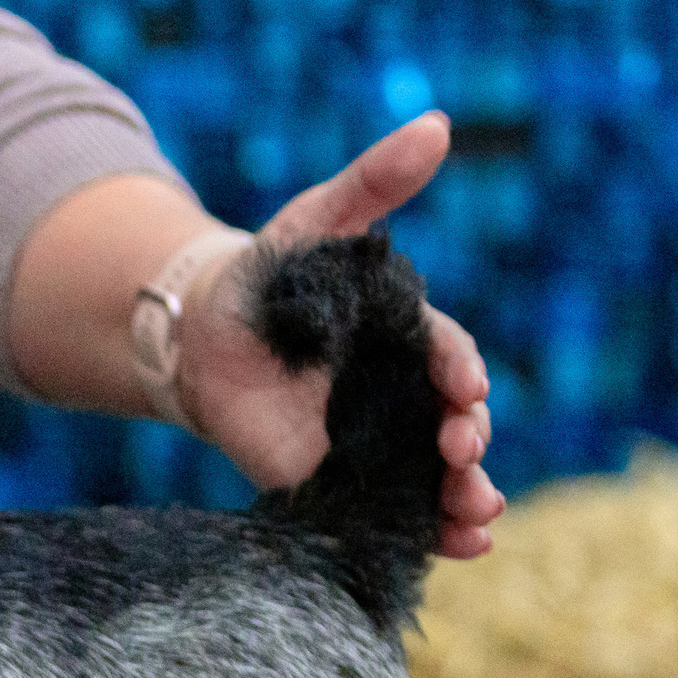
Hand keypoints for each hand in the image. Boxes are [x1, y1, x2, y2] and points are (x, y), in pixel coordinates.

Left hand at [176, 113, 501, 557]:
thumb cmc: (269, 269)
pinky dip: (420, 535)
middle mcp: (400, 393)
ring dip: (462, 502)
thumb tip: (438, 124)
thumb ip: (373, 181)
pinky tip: (449, 552)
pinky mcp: (329, 479)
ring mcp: (371, 442)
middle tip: (467, 460)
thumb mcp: (316, 219)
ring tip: (477, 522)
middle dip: (470, 448)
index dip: (460, 374)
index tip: (463, 390)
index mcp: (408, 334)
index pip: (447, 356)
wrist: (199, 329)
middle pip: (453, 426)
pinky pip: (381, 511)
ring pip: (432, 478)